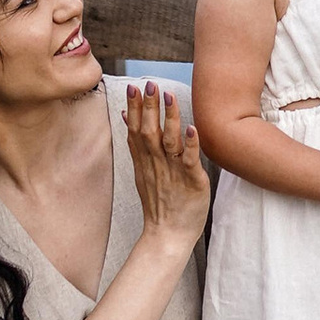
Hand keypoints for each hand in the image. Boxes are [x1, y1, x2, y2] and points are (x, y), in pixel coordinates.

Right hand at [124, 82, 210, 241]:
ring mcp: (173, 172)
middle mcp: (156, 164)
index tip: (133, 86)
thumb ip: (136, 143)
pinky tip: (192, 128)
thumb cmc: (160, 202)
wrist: (167, 236)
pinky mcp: (191, 182)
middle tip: (149, 84)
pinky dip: (191, 144)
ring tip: (169, 96)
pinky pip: (190, 161)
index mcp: (144, 160)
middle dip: (149, 107)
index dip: (135, 108)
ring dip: (169, 118)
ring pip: (169, 141)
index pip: (136, 129)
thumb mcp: (142, 170)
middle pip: (149, 131)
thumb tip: (126, 116)